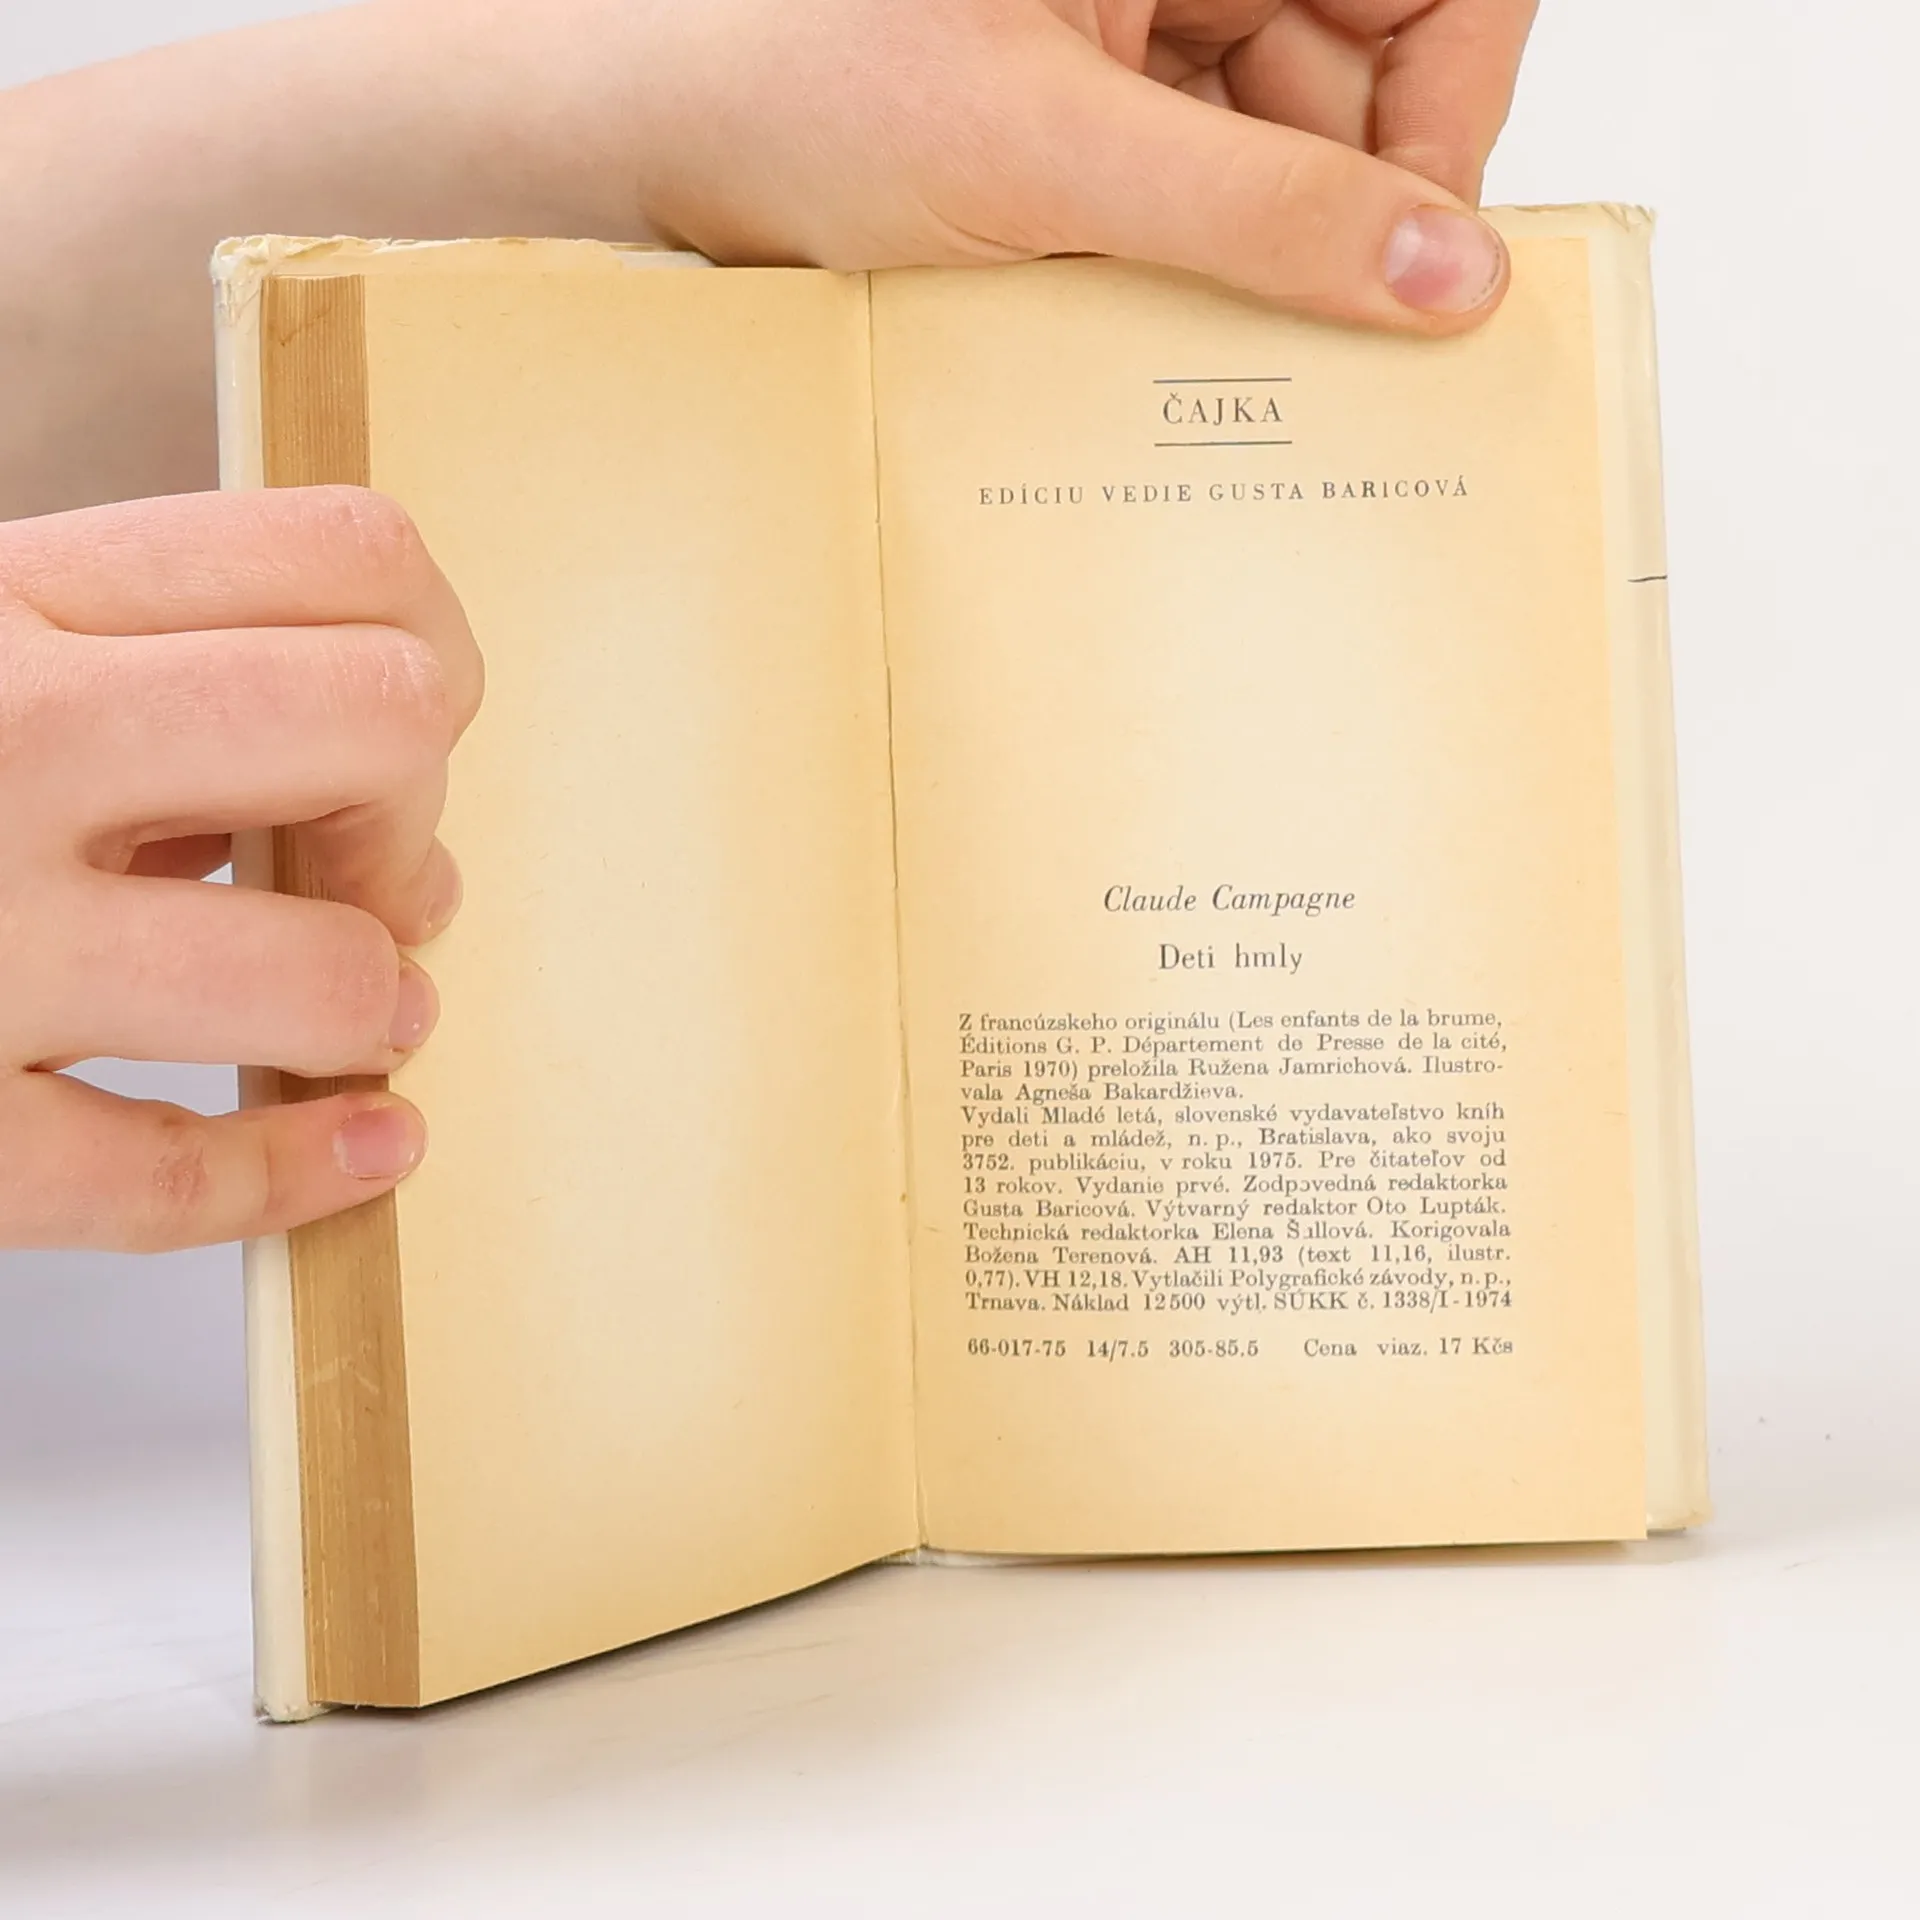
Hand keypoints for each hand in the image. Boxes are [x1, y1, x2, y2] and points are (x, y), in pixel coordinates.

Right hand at [0, 488, 482, 1250]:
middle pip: (381, 720)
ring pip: (320, 970)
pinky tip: (367, 1147)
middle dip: (413, 811)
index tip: (388, 734)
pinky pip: (169, 1181)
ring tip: (351, 1012)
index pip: (347, 555)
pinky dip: (302, 1173)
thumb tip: (396, 826)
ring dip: (373, 1001)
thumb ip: (140, 679)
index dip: (429, 654)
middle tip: (368, 873)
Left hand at [398, 0, 1536, 331]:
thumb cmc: (791, 78)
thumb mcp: (1051, 157)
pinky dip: (1189, 260)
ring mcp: (1130, 32)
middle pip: (1360, 69)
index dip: (1453, 103)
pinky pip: (1196, 185)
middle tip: (1322, 338)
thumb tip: (1445, 268)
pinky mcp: (1085, 113)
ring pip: (1280, 143)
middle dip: (1346, 202)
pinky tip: (1147, 314)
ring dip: (1261, 250)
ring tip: (1196, 330)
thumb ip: (1262, 210)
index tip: (1424, 246)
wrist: (640, 127)